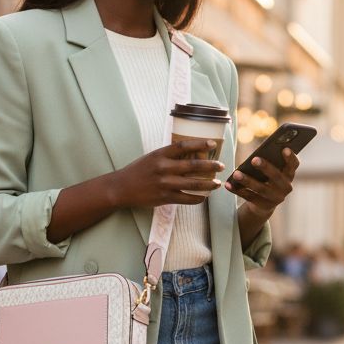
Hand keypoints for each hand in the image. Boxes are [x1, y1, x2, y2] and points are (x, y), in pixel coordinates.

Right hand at [110, 138, 224, 209]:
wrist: (121, 188)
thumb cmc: (138, 170)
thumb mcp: (152, 157)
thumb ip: (168, 155)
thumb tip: (189, 152)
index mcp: (160, 155)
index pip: (184, 146)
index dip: (200, 144)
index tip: (213, 144)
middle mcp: (164, 168)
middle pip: (193, 166)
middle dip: (210, 166)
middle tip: (221, 166)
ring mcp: (165, 184)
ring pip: (193, 184)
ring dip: (208, 184)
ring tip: (217, 184)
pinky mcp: (164, 198)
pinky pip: (186, 199)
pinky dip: (197, 199)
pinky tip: (204, 198)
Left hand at [226, 147, 298, 216]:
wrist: (264, 204)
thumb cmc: (266, 180)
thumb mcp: (270, 172)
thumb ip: (269, 163)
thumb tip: (255, 156)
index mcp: (289, 175)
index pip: (294, 165)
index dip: (291, 158)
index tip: (285, 149)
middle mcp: (286, 188)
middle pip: (277, 177)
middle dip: (265, 167)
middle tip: (254, 159)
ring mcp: (276, 199)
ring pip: (261, 189)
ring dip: (248, 180)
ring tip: (236, 173)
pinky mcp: (264, 206)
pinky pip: (249, 198)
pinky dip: (237, 190)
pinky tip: (228, 184)